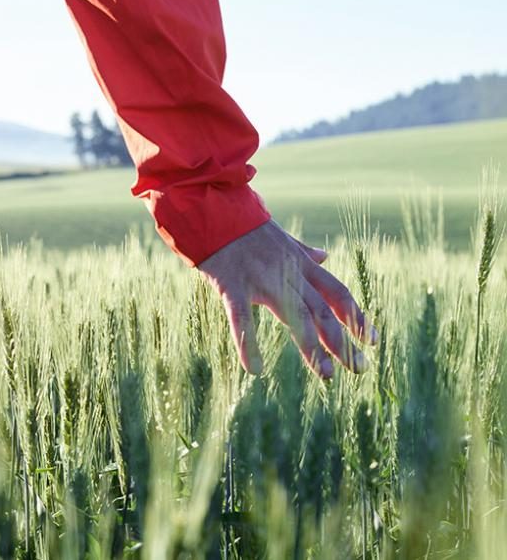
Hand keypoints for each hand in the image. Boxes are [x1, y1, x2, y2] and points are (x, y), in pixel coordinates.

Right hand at [198, 220, 376, 378]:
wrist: (214, 211)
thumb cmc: (245, 227)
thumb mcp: (281, 237)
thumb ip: (303, 251)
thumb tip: (324, 256)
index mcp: (299, 264)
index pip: (336, 293)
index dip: (356, 317)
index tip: (372, 339)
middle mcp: (287, 274)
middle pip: (322, 311)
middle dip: (343, 341)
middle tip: (359, 368)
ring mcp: (262, 281)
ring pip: (294, 317)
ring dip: (312, 348)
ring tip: (326, 374)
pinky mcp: (233, 285)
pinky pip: (242, 318)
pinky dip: (249, 344)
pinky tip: (255, 368)